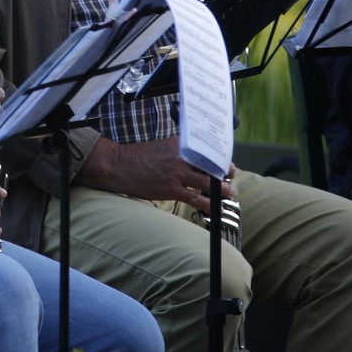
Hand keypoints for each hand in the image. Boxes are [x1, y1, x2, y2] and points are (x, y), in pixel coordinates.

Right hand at [78, 135, 233, 214]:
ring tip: (228, 192)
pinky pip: (196, 199)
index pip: (209, 149)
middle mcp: (182, 157)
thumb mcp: (164, 146)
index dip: (221, 158)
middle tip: (230, 178)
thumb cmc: (141, 157)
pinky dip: (209, 204)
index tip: (226, 163)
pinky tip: (214, 208)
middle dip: (225, 173)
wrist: (120, 166)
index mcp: (181, 144)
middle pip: (212, 165)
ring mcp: (177, 174)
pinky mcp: (171, 190)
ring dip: (222, 190)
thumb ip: (182, 151)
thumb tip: (200, 159)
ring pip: (208, 183)